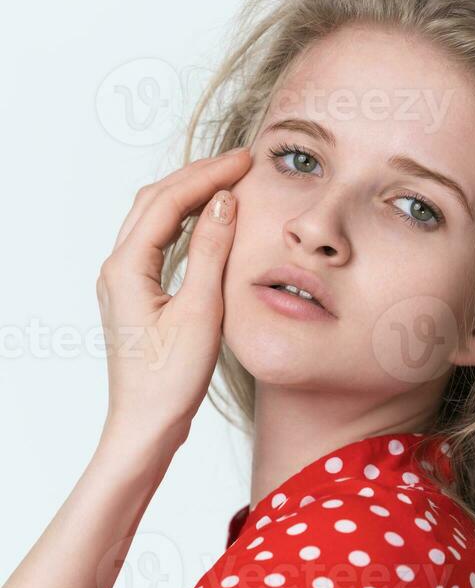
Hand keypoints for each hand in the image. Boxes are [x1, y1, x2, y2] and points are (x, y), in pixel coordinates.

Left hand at [96, 148, 251, 447]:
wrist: (146, 425)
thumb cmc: (169, 381)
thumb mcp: (199, 312)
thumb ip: (211, 253)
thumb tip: (224, 203)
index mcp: (126, 268)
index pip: (168, 202)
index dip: (208, 176)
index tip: (244, 162)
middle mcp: (117, 268)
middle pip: (155, 202)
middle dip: (198, 176)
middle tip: (240, 163)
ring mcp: (123, 281)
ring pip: (155, 219)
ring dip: (190, 196)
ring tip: (228, 182)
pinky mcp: (136, 295)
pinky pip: (158, 243)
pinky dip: (185, 223)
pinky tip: (208, 223)